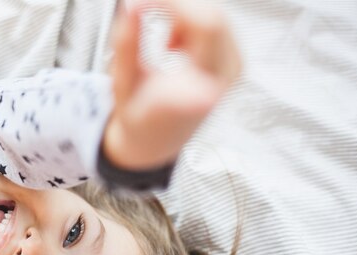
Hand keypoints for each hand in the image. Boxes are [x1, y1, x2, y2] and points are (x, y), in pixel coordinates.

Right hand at [102, 0, 241, 170]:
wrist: (157, 139)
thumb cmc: (139, 116)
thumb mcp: (123, 86)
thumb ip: (126, 47)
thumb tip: (130, 6)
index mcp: (201, 89)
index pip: (205, 25)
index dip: (173, 3)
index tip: (140, 2)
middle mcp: (225, 77)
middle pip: (212, 15)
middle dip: (174, 4)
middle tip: (142, 8)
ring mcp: (234, 68)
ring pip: (213, 15)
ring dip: (180, 15)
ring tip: (159, 44)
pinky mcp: (234, 60)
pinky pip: (216, 23)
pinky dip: (189, 22)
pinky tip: (172, 46)